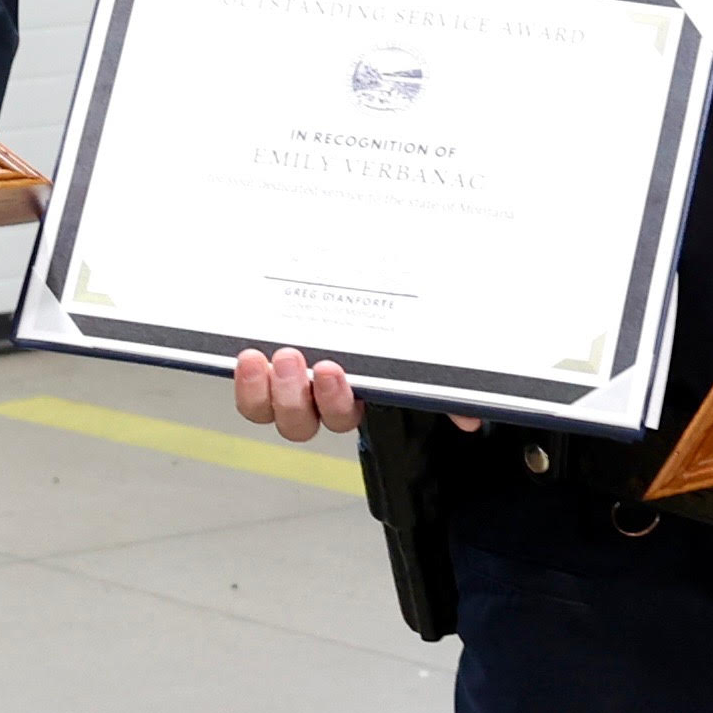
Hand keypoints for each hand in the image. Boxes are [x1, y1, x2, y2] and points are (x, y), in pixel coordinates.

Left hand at [224, 352, 471, 442]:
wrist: (340, 289)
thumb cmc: (380, 331)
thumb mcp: (413, 357)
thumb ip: (443, 389)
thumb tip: (470, 418)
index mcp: (352, 396)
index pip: (345, 415)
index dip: (335, 400)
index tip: (334, 370)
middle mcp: (314, 399)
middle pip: (300, 423)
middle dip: (294, 396)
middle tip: (294, 359)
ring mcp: (282, 387)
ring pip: (266, 412)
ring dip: (263, 390)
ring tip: (267, 358)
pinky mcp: (258, 372)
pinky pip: (246, 390)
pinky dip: (243, 380)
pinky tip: (246, 359)